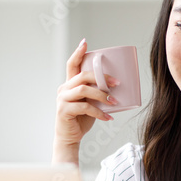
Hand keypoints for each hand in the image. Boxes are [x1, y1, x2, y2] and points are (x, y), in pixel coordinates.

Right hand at [53, 39, 118, 161]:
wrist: (70, 137)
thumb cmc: (81, 119)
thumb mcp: (89, 102)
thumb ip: (96, 93)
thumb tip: (117, 87)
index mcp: (69, 84)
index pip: (72, 64)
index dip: (78, 52)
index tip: (85, 42)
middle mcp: (64, 89)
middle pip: (82, 76)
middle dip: (101, 77)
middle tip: (117, 83)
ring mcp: (62, 100)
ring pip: (83, 90)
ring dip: (101, 94)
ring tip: (114, 101)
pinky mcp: (64, 111)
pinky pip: (84, 107)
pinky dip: (99, 112)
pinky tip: (108, 117)